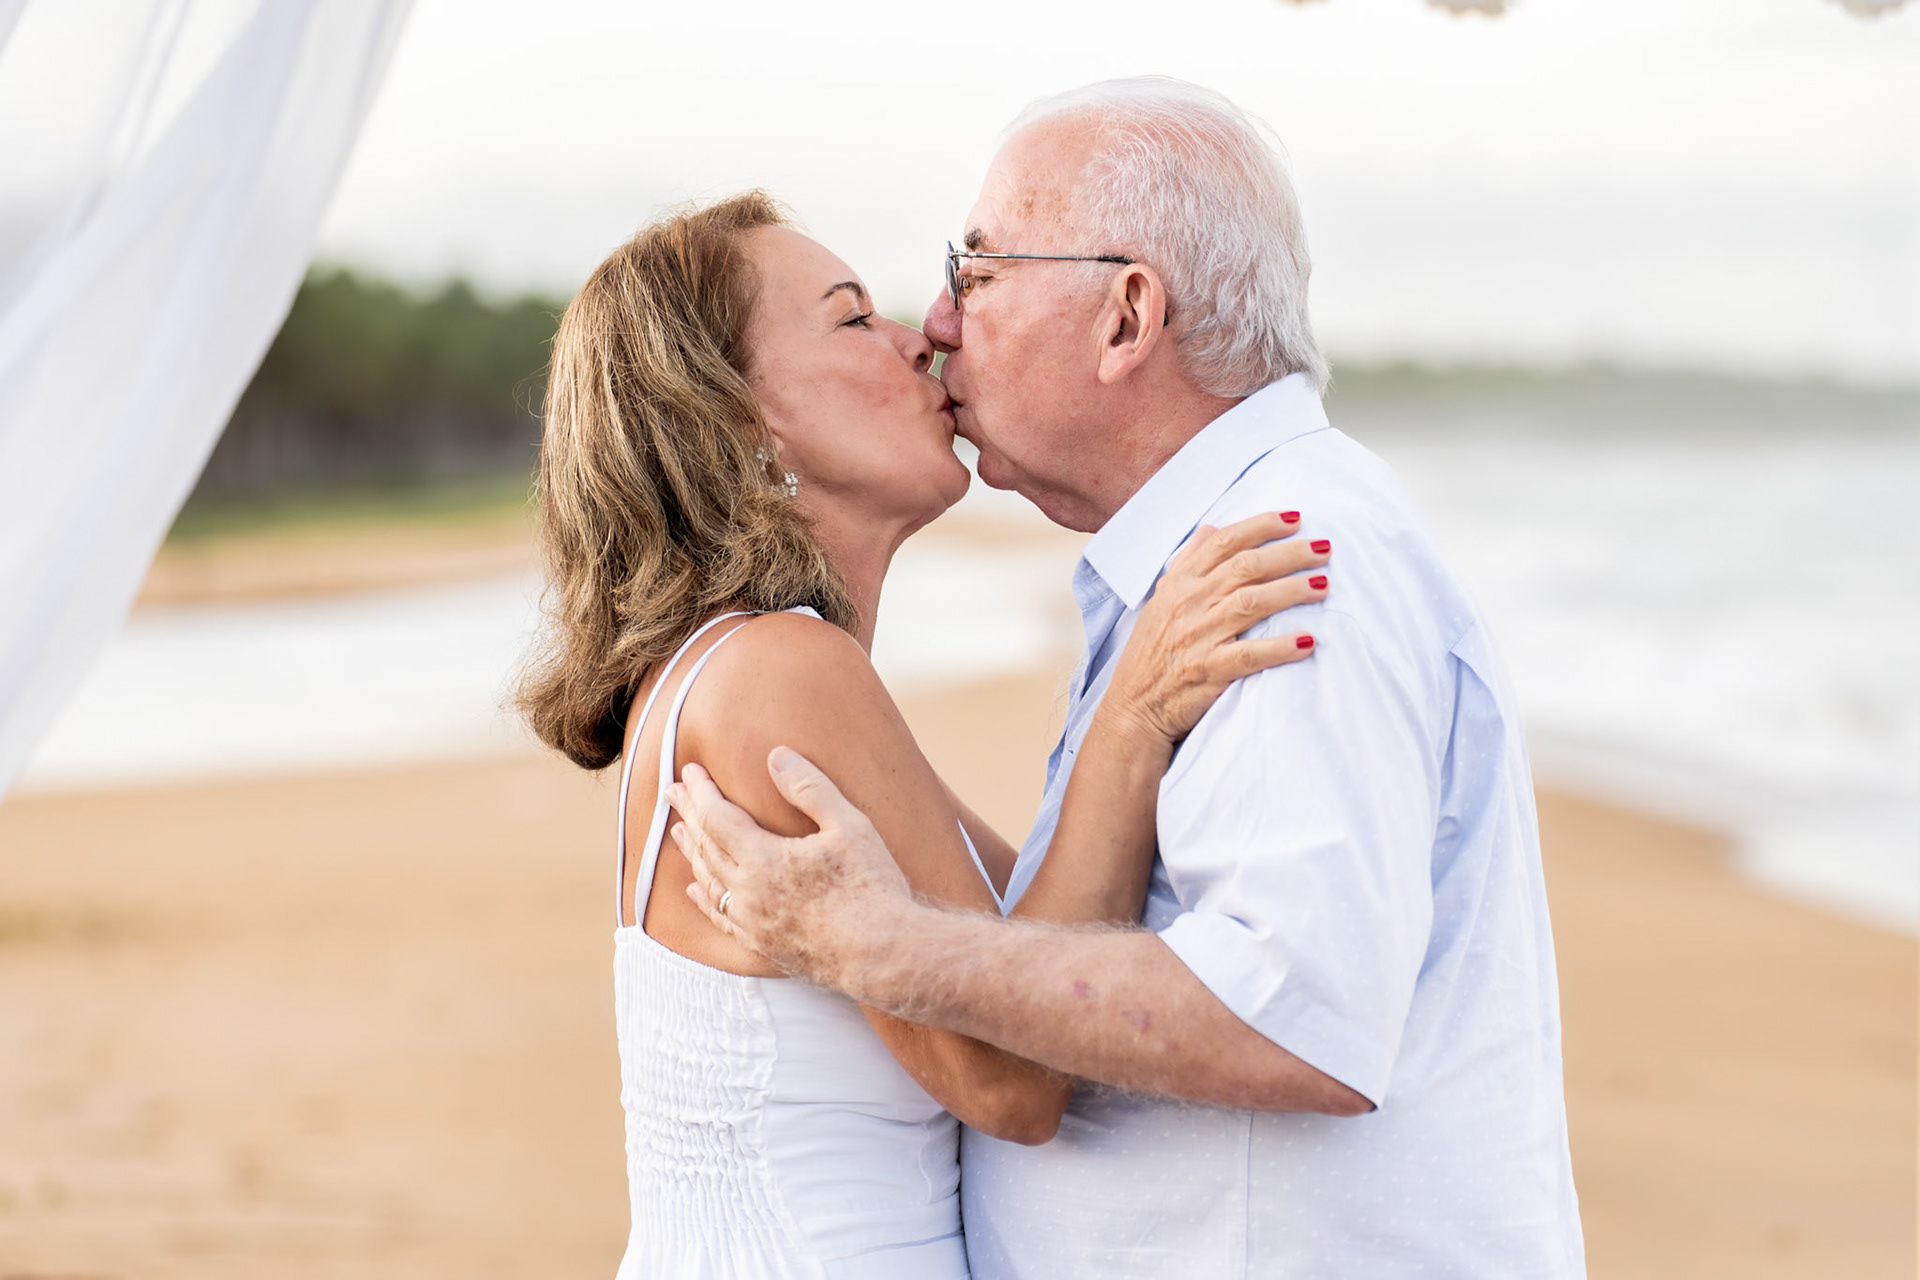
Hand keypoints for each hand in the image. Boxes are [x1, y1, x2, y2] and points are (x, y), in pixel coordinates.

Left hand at [666, 748, 913, 986]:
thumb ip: (810, 788)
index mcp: (763, 860)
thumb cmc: (872, 888)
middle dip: (689, 814)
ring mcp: (752, 923)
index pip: (717, 817)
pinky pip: (720, 917)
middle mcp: (748, 893)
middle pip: (706, 846)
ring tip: (679, 831)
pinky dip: (703, 898)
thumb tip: (777, 757)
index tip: (690, 771)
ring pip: (708, 881)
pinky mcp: (763, 945)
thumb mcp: (849, 826)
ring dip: (692, 852)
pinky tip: (695, 889)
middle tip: (672, 791)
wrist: (884, 955)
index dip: (702, 792)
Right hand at [1107, 510, 1327, 746]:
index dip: (1261, 526)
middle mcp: (1188, 604)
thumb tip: (1210, 529)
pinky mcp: (1208, 671)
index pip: (1224, 543)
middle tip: (1323, 549)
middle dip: (1288, 554)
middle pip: (1245, 567)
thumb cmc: (1152, 653)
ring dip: (1291, 591)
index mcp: (1180, 583)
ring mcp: (1197, 637)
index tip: (1296, 519)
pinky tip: (1308, 641)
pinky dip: (1280, 647)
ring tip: (1323, 585)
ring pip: (1251, 603)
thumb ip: (1187, 563)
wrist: (1134, 707)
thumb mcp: (1162, 600)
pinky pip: (1249, 655)